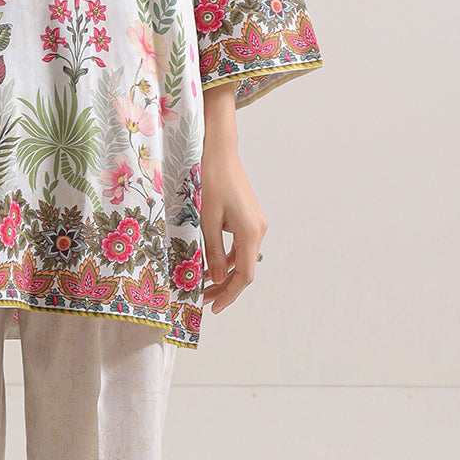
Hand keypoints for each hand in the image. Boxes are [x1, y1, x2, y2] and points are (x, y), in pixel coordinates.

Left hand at [199, 131, 266, 317]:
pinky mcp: (248, 218)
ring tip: (201, 287)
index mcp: (251, 232)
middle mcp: (258, 229)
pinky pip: (239, 246)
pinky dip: (226, 259)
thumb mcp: (206, 220)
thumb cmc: (211, 180)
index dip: (230, 295)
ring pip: (242, 258)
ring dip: (224, 274)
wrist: (219, 152)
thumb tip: (217, 279)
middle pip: (244, 269)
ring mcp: (255, 223)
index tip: (213, 307)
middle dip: (224, 288)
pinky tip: (209, 266)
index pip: (244, 275)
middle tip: (202, 301)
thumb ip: (213, 251)